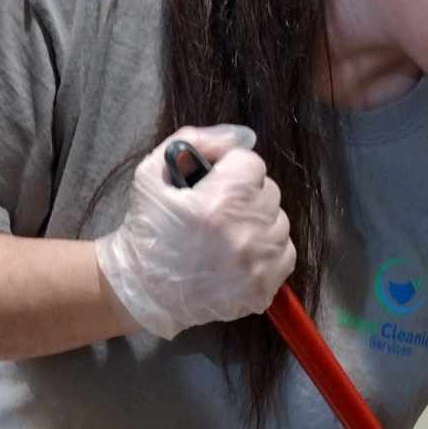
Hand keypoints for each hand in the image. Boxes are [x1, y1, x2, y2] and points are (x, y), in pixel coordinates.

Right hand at [95, 125, 294, 339]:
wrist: (142, 293)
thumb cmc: (146, 232)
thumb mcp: (152, 174)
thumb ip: (193, 141)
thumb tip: (240, 135)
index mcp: (220, 201)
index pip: (252, 163)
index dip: (230, 170)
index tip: (213, 185)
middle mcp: (246, 233)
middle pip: (269, 192)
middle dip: (245, 195)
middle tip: (218, 211)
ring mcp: (258, 265)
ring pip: (280, 223)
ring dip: (258, 223)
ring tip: (228, 235)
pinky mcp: (264, 289)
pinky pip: (285, 254)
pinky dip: (267, 252)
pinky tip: (239, 256)